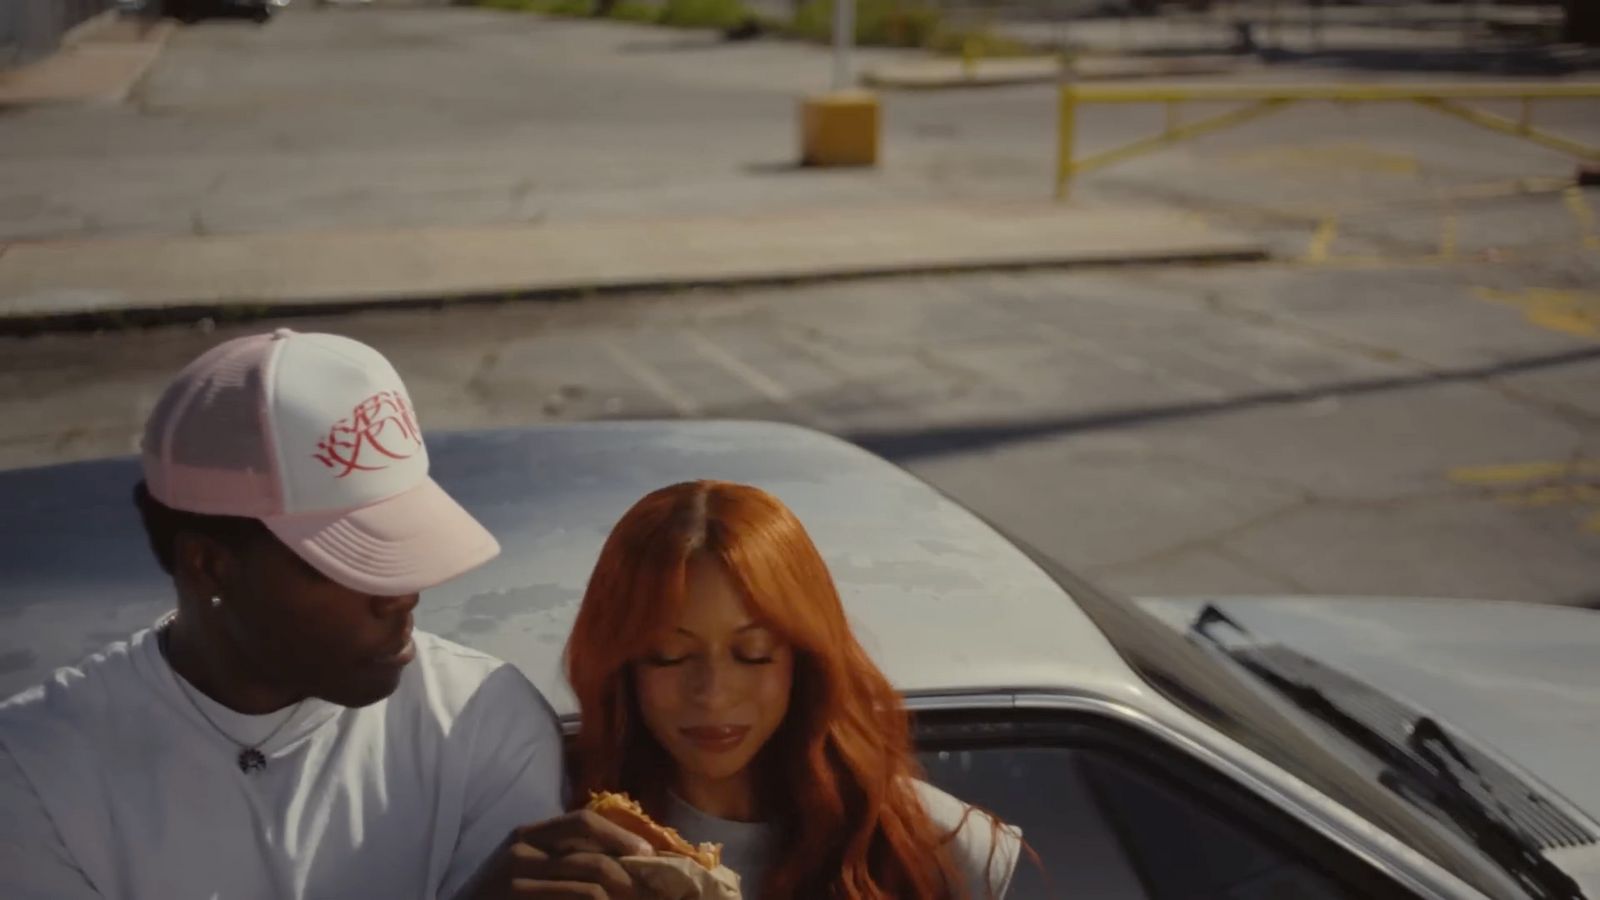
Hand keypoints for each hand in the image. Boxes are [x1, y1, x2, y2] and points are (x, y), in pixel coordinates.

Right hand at [455, 809, 655, 898]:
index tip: (650, 854)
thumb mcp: (527, 866)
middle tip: (651, 895)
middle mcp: (521, 852)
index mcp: (528, 834)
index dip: (622, 837)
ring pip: (590, 890)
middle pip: (594, 860)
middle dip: (631, 880)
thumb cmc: (499, 895)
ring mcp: (517, 882)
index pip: (583, 821)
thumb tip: (625, 857)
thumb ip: (564, 855)